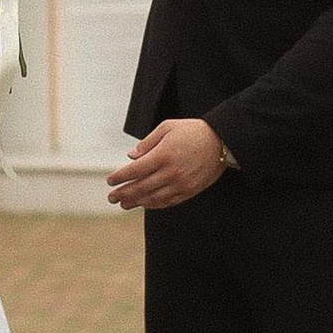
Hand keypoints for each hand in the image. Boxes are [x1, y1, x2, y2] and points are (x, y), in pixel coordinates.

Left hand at [106, 119, 227, 210]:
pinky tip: (145, 204)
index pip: (135, 170)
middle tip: (111, 197)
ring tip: (124, 204)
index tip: (110, 181)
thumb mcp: (167, 127)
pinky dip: (154, 205)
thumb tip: (131, 156)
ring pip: (153, 198)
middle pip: (141, 187)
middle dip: (123, 193)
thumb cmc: (193, 132)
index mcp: (163, 155)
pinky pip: (168, 201)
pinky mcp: (189, 191)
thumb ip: (147, 142)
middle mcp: (170, 172)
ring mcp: (180, 184)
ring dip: (136, 202)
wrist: (221, 142)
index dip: (120, 177)